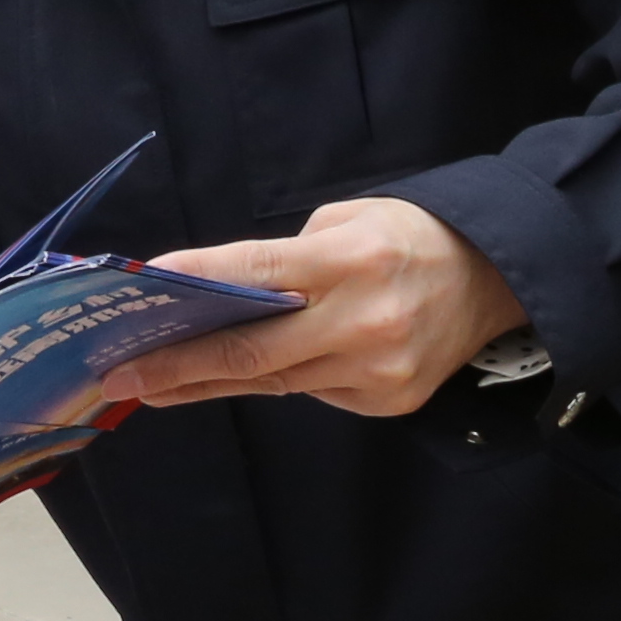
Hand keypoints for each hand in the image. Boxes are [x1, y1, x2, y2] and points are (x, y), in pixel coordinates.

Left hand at [123, 198, 528, 417]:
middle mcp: (363, 320)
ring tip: (154, 385)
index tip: (141, 290)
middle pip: (253, 351)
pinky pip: (314, 392)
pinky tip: (237, 377)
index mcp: (351, 259)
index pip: (255, 271)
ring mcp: (376, 370)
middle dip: (179, 365)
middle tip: (122, 374)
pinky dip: (277, 381)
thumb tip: (226, 293)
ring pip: (276, 381)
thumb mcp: (351, 218)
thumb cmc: (411, 235)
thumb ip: (290, 258)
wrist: (498, 278)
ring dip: (210, 384)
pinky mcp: (387, 401)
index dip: (194, 281)